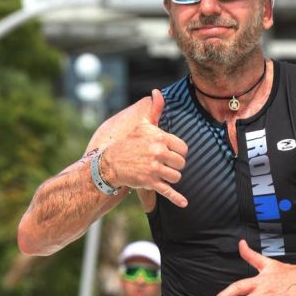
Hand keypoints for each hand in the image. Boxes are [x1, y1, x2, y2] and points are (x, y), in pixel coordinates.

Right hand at [102, 90, 188, 207]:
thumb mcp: (142, 125)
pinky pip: (167, 191)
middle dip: (174, 166)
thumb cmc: (130, 143)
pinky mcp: (150, 181)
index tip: (170, 154)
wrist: (111, 162)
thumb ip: (154, 110)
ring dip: (171, 178)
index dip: (178, 153)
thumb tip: (157, 92)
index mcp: (159, 137)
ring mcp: (154, 168)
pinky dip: (177, 198)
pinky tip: (184, 203)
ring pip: (176, 177)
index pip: (183, 148)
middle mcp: (158, 152)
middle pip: (181, 163)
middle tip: (163, 165)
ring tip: (160, 174)